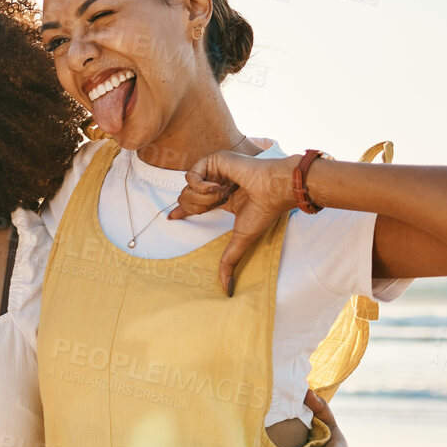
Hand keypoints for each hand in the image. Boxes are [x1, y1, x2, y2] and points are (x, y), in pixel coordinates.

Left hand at [167, 150, 300, 295]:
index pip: (195, 204)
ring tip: (224, 194)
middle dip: (198, 207)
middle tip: (218, 204)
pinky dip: (204, 187)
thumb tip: (226, 288)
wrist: (275, 188)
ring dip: (204, 198)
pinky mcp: (213, 159)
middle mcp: (217, 182)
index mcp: (223, 198)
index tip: (171, 218)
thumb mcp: (240, 238)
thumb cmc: (264, 209)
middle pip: (185, 198)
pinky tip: (221, 186)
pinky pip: (191, 177)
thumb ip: (229, 261)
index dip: (182, 211)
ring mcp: (214, 170)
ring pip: (186, 189)